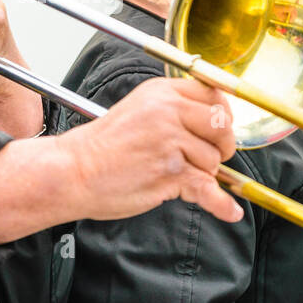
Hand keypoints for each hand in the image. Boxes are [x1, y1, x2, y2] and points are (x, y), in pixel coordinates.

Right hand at [56, 77, 241, 223]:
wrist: (73, 171)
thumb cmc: (102, 146)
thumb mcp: (138, 109)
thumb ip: (174, 108)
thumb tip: (216, 120)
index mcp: (161, 92)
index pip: (213, 94)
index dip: (222, 115)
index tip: (218, 128)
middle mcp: (167, 111)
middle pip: (222, 125)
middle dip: (221, 145)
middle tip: (207, 156)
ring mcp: (169, 141)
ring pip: (212, 161)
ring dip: (201, 173)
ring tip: (172, 174)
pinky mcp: (169, 172)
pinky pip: (207, 188)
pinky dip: (220, 203)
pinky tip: (229, 210)